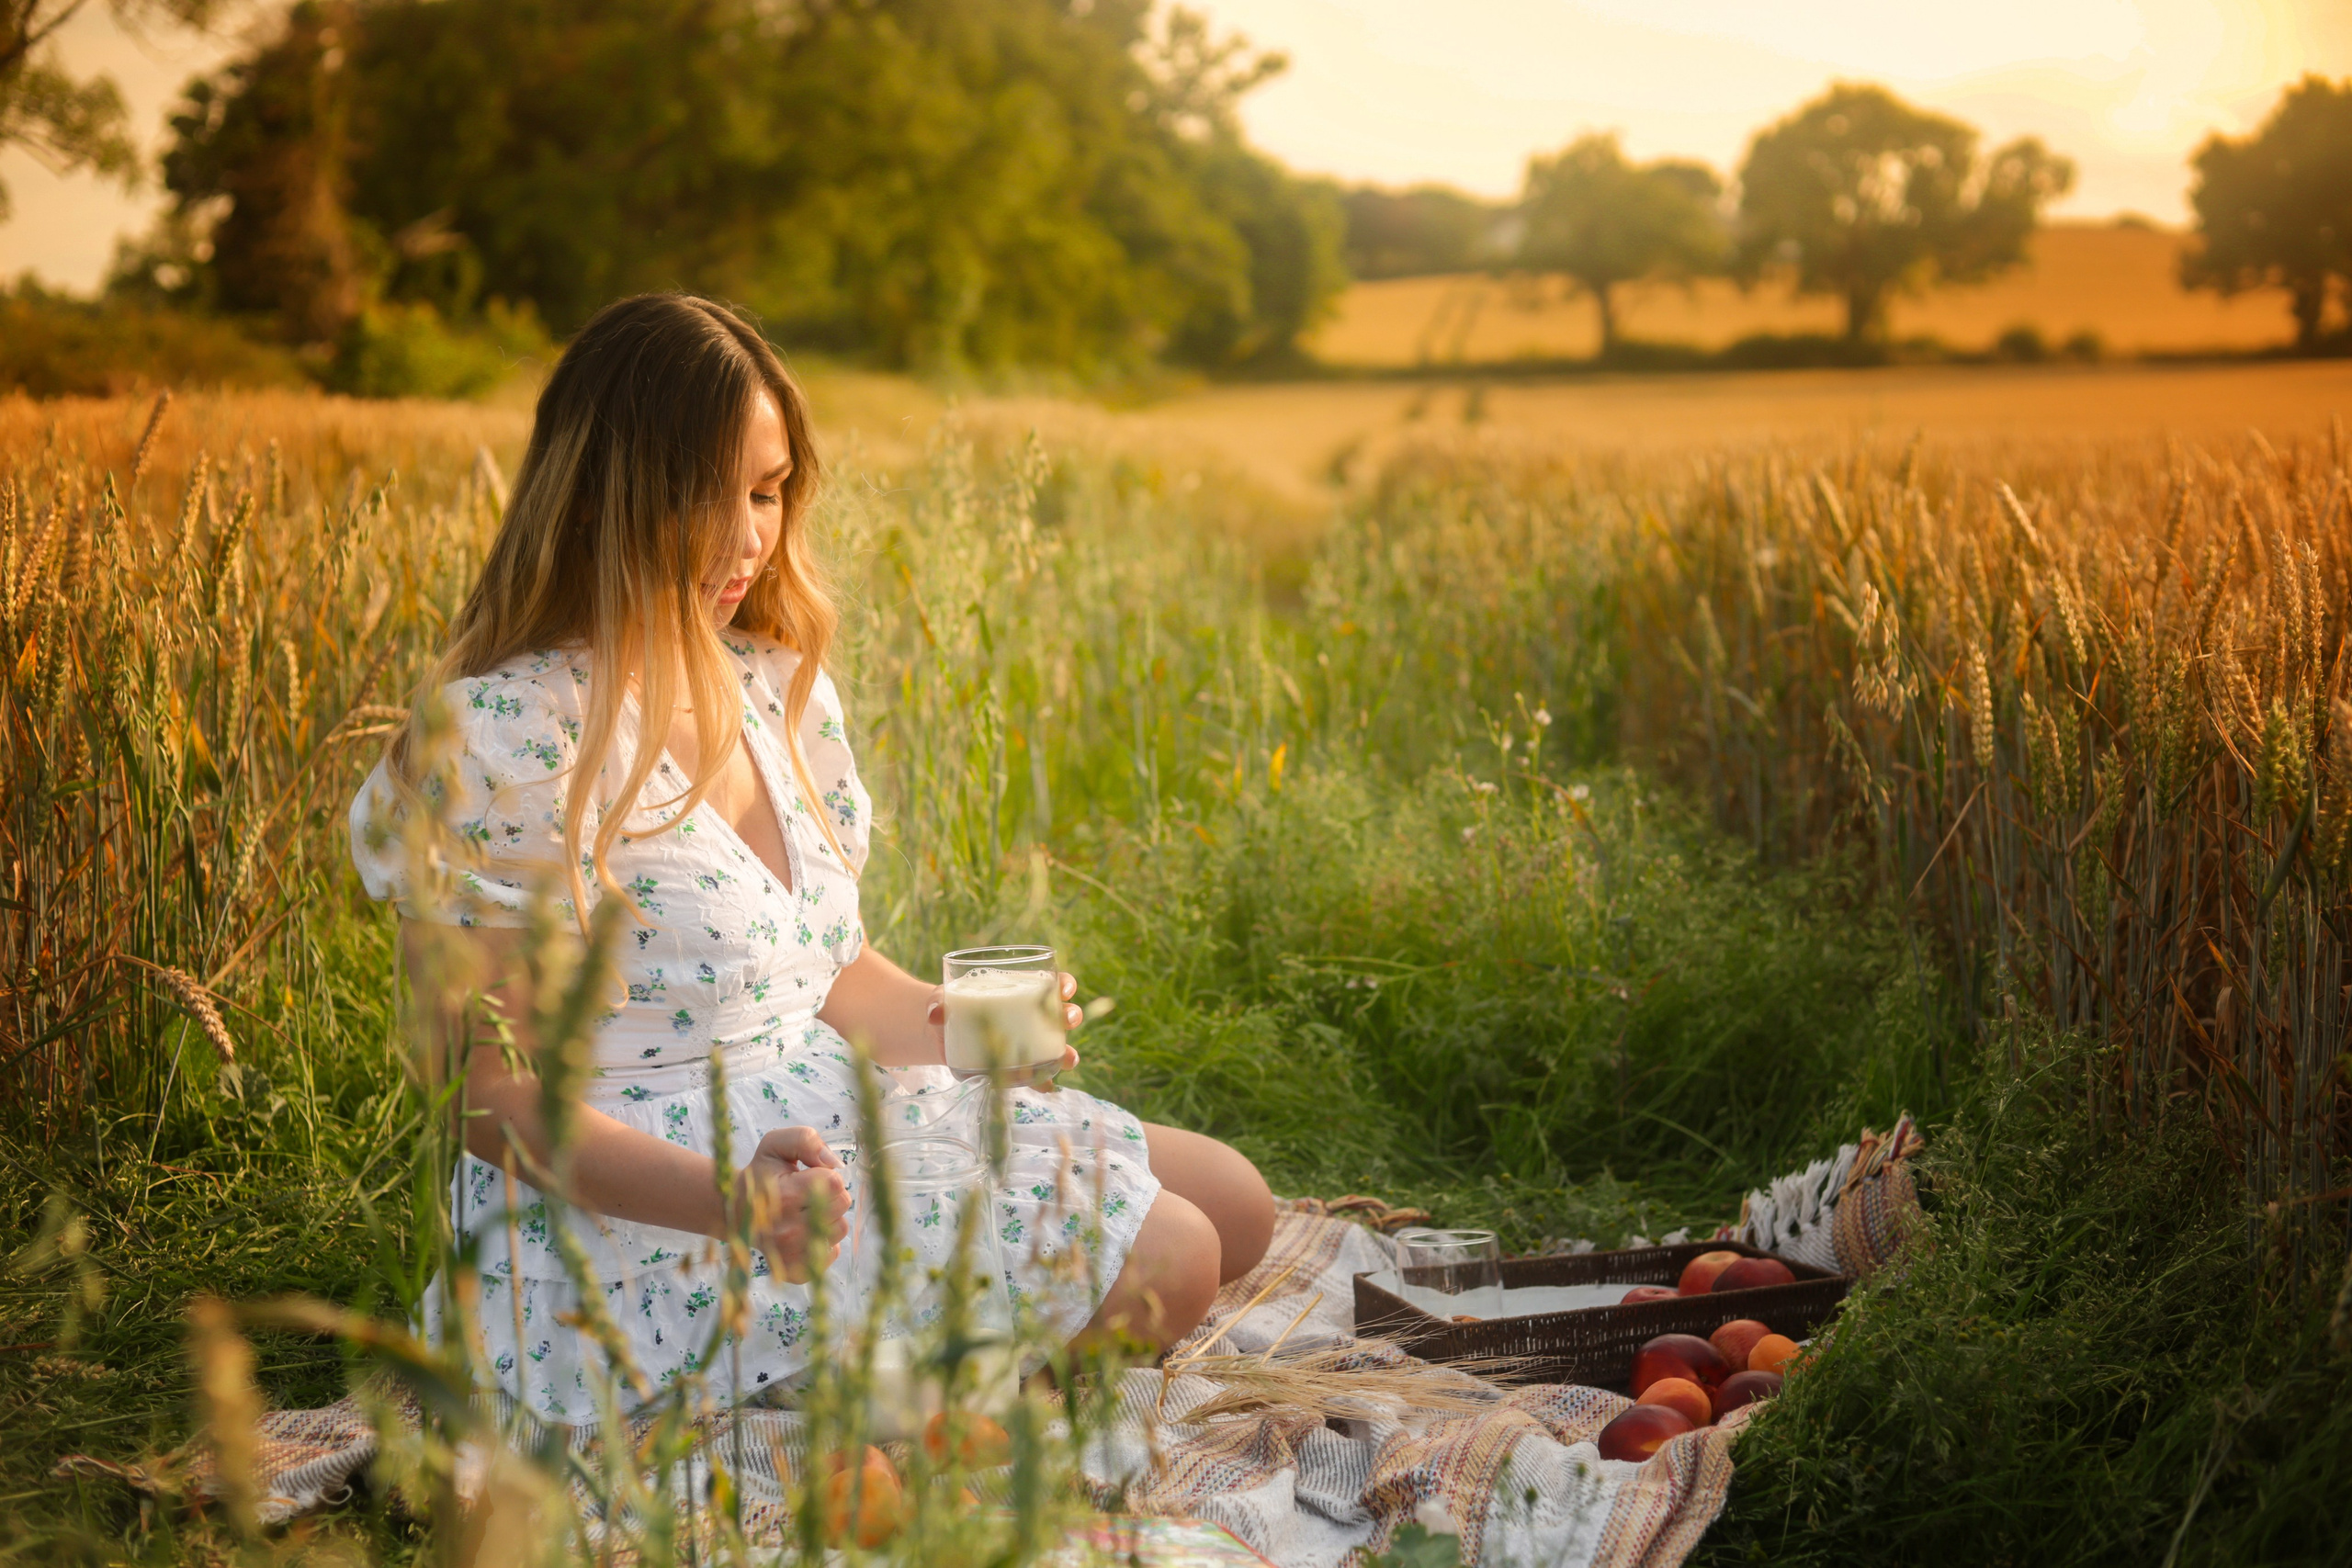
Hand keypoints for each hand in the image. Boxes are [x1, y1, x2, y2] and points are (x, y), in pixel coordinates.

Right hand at [732, 1126, 848, 1282]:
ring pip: (839, 1229)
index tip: (809, 1175)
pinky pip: (830, 1254)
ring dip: (829, 1217)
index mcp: (783, 1196)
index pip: (834, 1183)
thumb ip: (805, 1141)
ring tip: (807, 1211)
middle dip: (830, 1194)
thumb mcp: (775, 1145)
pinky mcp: (794, 1270)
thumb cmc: (761, 1176)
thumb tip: (834, 1163)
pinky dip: (824, 1242)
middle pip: (841, 1204)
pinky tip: (806, 1231)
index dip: (827, 1174)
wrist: (736, 1211)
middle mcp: (786, 1230)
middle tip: (808, 1193)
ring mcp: (790, 1254)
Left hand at [922, 971, 1086, 1084]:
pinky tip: (1046, 1086)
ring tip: (1068, 1059)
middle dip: (1071, 1016)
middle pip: (1063, 1014)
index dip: (1065, 984)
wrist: (944, 1034)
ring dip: (1067, 1052)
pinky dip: (1043, 1081)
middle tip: (1066, 1020)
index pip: (1053, 983)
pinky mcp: (1019, 1066)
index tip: (1064, 988)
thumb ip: (940, 1003)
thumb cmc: (952, 1007)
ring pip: (1058, 1046)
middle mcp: (1034, 1017)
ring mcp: (1029, 1043)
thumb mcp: (945, 1000)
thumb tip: (935, 1013)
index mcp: (1023, 991)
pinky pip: (1037, 1075)